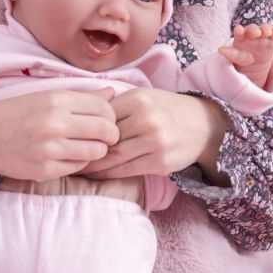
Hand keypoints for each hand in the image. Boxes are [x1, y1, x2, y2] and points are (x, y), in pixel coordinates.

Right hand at [0, 88, 120, 181]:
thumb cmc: (17, 114)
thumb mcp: (46, 97)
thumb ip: (81, 97)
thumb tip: (113, 92)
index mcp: (57, 100)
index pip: (104, 108)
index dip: (110, 115)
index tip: (104, 120)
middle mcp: (55, 123)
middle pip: (106, 130)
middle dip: (110, 134)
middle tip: (102, 136)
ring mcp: (50, 148)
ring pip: (97, 151)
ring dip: (96, 150)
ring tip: (85, 146)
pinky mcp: (45, 169)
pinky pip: (78, 167)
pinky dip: (78, 162)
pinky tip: (67, 155)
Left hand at [81, 88, 228, 180]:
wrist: (204, 125)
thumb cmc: (167, 110)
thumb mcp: (145, 97)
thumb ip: (117, 105)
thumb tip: (83, 116)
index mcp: (139, 99)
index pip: (102, 117)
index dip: (85, 129)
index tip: (70, 137)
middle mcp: (147, 119)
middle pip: (106, 139)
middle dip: (86, 150)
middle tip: (67, 157)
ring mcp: (155, 142)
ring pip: (114, 158)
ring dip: (94, 166)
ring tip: (79, 168)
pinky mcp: (161, 161)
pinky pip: (128, 170)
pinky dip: (110, 174)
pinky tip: (99, 174)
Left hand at [218, 21, 272, 87]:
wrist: (254, 63)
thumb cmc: (242, 57)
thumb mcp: (236, 56)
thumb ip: (229, 53)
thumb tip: (220, 50)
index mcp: (241, 36)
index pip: (239, 31)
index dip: (240, 30)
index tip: (240, 31)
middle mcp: (251, 33)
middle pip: (253, 28)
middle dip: (254, 29)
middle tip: (256, 33)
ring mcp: (262, 36)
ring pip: (265, 29)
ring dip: (266, 29)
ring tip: (267, 32)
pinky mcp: (272, 40)